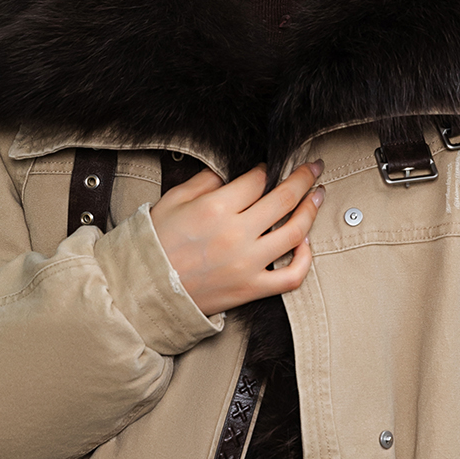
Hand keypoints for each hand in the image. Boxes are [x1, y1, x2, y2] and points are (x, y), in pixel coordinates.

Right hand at [149, 161, 324, 316]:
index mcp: (215, 208)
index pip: (257, 180)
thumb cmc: (154, 245)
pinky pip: (291, 276)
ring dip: (311, 210)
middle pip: (284, 199)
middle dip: (303, 177)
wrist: (142, 291)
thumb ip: (204, 182)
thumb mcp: (172, 201)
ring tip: (317, 196)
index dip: (267, 170)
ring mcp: (247, 264)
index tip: (269, 168)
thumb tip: (230, 174)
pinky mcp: (251, 289)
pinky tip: (305, 243)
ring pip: (295, 232)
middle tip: (314, 167)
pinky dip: (305, 259)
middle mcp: (236, 234)